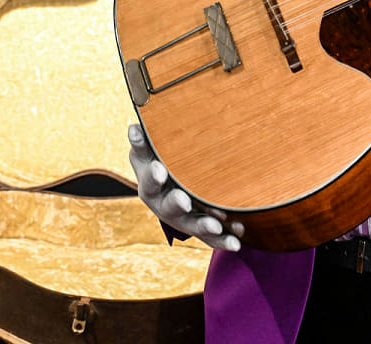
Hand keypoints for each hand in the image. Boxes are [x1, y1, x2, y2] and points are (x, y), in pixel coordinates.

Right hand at [128, 124, 242, 250]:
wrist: (176, 178)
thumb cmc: (163, 158)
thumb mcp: (151, 150)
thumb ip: (144, 143)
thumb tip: (135, 130)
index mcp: (150, 184)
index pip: (149, 180)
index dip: (152, 176)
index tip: (159, 169)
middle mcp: (163, 205)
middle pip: (168, 207)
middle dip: (176, 204)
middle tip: (184, 200)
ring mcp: (182, 218)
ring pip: (191, 225)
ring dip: (203, 225)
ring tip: (215, 225)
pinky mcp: (199, 228)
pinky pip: (211, 237)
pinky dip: (222, 240)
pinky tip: (235, 241)